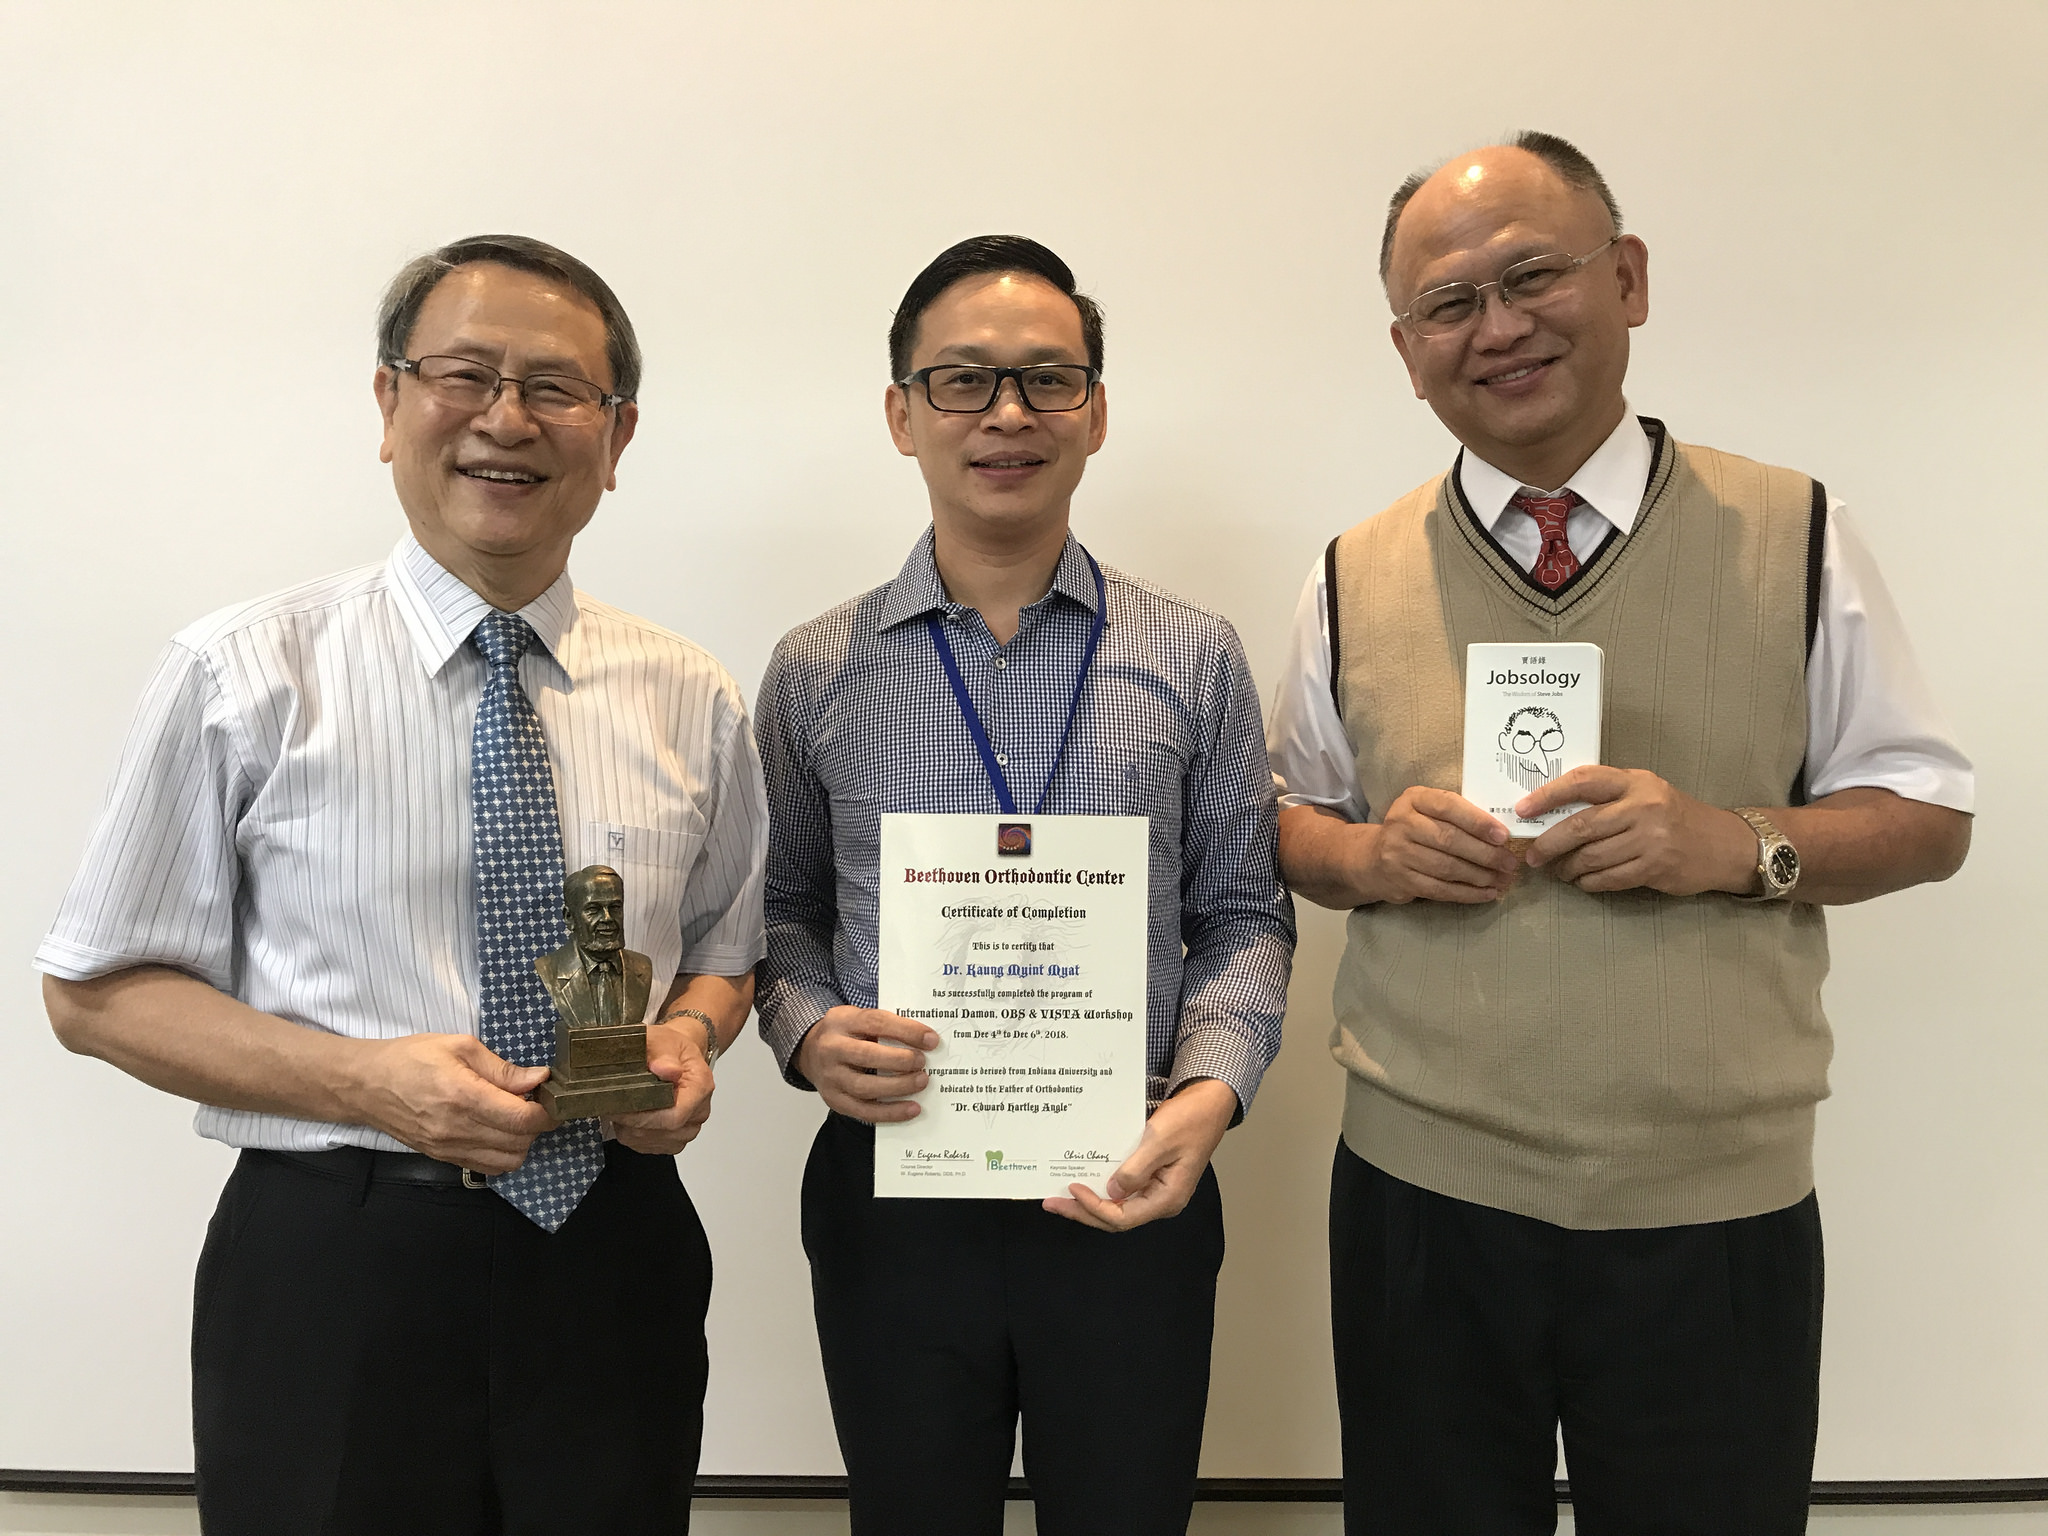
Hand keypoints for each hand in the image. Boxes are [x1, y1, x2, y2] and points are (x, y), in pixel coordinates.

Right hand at [349, 1033, 556, 1172]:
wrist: (365, 1085)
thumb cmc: (410, 1058)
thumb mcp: (460, 1046)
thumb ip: (502, 1068)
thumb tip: (539, 1078)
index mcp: (464, 1096)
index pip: (523, 1119)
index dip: (547, 1111)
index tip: (551, 1097)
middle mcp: (458, 1129)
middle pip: (520, 1143)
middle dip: (537, 1125)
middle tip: (534, 1102)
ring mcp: (449, 1148)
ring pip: (508, 1161)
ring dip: (522, 1142)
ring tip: (514, 1117)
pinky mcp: (443, 1158)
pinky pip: (487, 1167)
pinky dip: (503, 1153)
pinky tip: (497, 1130)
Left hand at [609, 1020, 716, 1154]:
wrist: (677, 1056)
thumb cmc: (670, 1048)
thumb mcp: (663, 1040)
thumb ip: (662, 1054)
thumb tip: (665, 1069)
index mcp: (701, 1086)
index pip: (673, 1116)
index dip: (642, 1117)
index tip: (618, 1108)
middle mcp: (699, 1112)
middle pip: (660, 1131)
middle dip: (630, 1121)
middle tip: (612, 1102)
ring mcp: (688, 1129)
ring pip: (649, 1141)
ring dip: (629, 1128)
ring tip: (622, 1106)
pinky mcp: (674, 1140)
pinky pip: (647, 1147)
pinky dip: (632, 1134)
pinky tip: (630, 1116)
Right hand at [796, 1006, 936, 1123]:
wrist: (810, 1052)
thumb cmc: (845, 1034)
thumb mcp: (859, 1018)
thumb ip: (887, 1025)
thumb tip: (926, 1040)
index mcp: (841, 1021)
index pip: (875, 1022)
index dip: (905, 1031)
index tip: (930, 1039)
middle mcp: (831, 1049)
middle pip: (866, 1056)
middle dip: (900, 1060)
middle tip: (923, 1062)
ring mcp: (830, 1077)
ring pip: (865, 1087)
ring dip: (898, 1087)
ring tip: (921, 1081)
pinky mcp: (834, 1100)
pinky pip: (864, 1111)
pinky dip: (890, 1112)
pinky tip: (911, 1108)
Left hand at [1043, 1078, 1236, 1232]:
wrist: (1209, 1104)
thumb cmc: (1191, 1120)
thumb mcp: (1159, 1141)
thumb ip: (1135, 1170)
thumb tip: (1111, 1191)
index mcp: (1168, 1198)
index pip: (1123, 1217)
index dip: (1094, 1207)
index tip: (1073, 1189)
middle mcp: (1161, 1200)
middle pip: (1116, 1218)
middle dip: (1083, 1211)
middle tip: (1054, 1203)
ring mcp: (1157, 1190)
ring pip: (1118, 1206)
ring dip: (1090, 1202)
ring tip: (1062, 1195)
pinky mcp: (1152, 1177)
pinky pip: (1123, 1189)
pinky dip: (1102, 1187)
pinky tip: (1085, 1178)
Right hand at [1364, 786, 1520, 903]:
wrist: (1373, 858)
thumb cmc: (1414, 830)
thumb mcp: (1428, 811)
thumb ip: (1457, 814)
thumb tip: (1500, 833)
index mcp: (1413, 799)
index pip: (1448, 807)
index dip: (1477, 821)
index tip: (1503, 835)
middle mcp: (1402, 823)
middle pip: (1449, 840)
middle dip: (1485, 853)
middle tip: (1510, 862)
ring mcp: (1398, 853)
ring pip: (1446, 867)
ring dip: (1480, 876)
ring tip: (1502, 879)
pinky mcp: (1401, 880)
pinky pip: (1440, 889)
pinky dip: (1467, 893)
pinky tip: (1487, 893)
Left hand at [1519, 766, 1753, 894]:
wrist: (1722, 844)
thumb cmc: (1672, 815)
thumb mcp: (1644, 792)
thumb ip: (1606, 796)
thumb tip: (1551, 811)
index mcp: (1634, 782)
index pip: (1583, 781)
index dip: (1548, 794)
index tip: (1523, 809)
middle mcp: (1643, 807)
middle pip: (1581, 825)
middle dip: (1549, 842)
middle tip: (1533, 854)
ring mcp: (1651, 839)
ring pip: (1591, 856)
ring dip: (1568, 867)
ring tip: (1559, 870)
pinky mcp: (1655, 867)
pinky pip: (1608, 878)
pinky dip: (1589, 882)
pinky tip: (1583, 881)